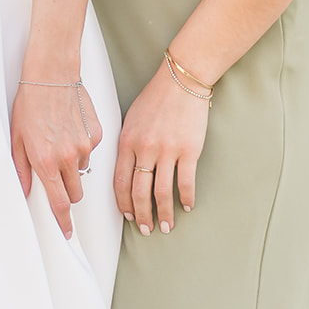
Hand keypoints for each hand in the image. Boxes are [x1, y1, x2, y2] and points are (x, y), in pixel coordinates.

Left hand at [11, 79, 101, 240]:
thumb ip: (21, 169)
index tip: (66, 232)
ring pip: (83, 170)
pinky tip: (70, 127)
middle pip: (75, 192)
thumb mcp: (17, 138)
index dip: (63, 222)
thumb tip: (24, 191)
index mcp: (46, 161)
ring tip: (60, 140)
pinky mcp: (96, 133)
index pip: (59, 203)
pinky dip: (81, 145)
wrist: (51, 73)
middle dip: (67, 190)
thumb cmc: (30, 102)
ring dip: (73, 165)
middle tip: (56, 173)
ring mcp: (84, 145)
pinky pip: (91, 150)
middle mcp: (67, 157)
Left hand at [114, 60, 210, 236]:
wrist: (181, 79)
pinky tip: (187, 206)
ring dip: (163, 214)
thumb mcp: (130, 118)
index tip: (127, 215)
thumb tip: (124, 168)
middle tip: (145, 228)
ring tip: (166, 226)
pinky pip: (186, 182)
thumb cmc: (156, 97)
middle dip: (141, 215)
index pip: (119, 181)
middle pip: (139, 192)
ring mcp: (167, 150)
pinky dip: (186, 198)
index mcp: (127, 141)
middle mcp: (145, 148)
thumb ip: (126, 144)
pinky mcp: (189, 150)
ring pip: (161, 193)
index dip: (123, 203)